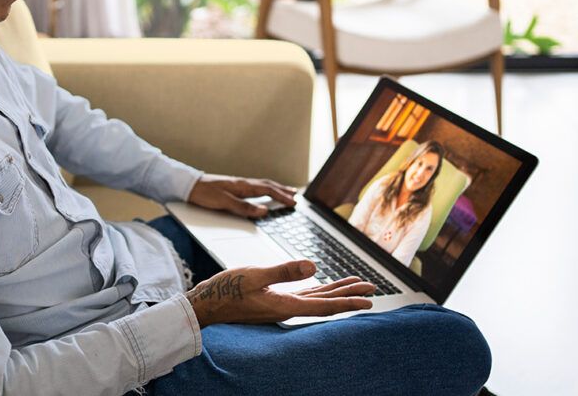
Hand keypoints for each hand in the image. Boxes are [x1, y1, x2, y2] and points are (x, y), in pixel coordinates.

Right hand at [185, 259, 374, 326]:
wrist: (205, 304)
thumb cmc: (225, 290)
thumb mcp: (255, 275)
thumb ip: (284, 271)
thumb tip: (314, 267)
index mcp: (284, 305)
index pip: (324, 305)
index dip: (348, 302)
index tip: (368, 300)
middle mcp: (286, 309)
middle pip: (325, 303)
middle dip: (350, 295)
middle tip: (372, 288)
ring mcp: (280, 305)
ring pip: (316, 299)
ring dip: (337, 292)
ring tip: (357, 285)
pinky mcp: (274, 300)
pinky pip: (304, 296)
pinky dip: (319, 291)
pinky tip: (325, 287)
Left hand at [187, 173, 297, 218]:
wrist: (189, 186)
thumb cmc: (205, 194)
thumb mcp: (224, 203)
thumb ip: (244, 207)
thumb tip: (264, 211)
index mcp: (243, 186)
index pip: (267, 190)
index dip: (282, 196)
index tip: (293, 202)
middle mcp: (243, 183)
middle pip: (268, 185)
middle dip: (283, 190)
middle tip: (296, 196)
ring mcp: (239, 184)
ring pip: (263, 185)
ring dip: (276, 188)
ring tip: (286, 191)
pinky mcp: (234, 187)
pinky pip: (256, 187)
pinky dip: (266, 189)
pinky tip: (265, 192)